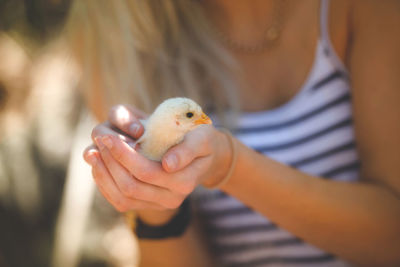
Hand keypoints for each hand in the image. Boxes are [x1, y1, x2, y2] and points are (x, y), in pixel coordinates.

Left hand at [83, 105, 230, 220]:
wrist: (204, 156)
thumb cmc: (202, 141)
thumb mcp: (201, 138)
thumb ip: (187, 150)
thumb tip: (168, 165)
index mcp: (184, 182)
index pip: (146, 172)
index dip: (123, 155)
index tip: (109, 136)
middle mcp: (171, 199)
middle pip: (131, 186)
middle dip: (111, 162)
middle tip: (101, 138)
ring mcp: (158, 205)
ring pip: (122, 197)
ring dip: (103, 174)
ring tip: (93, 151)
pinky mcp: (147, 205)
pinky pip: (120, 202)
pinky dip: (105, 184)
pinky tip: (98, 165)